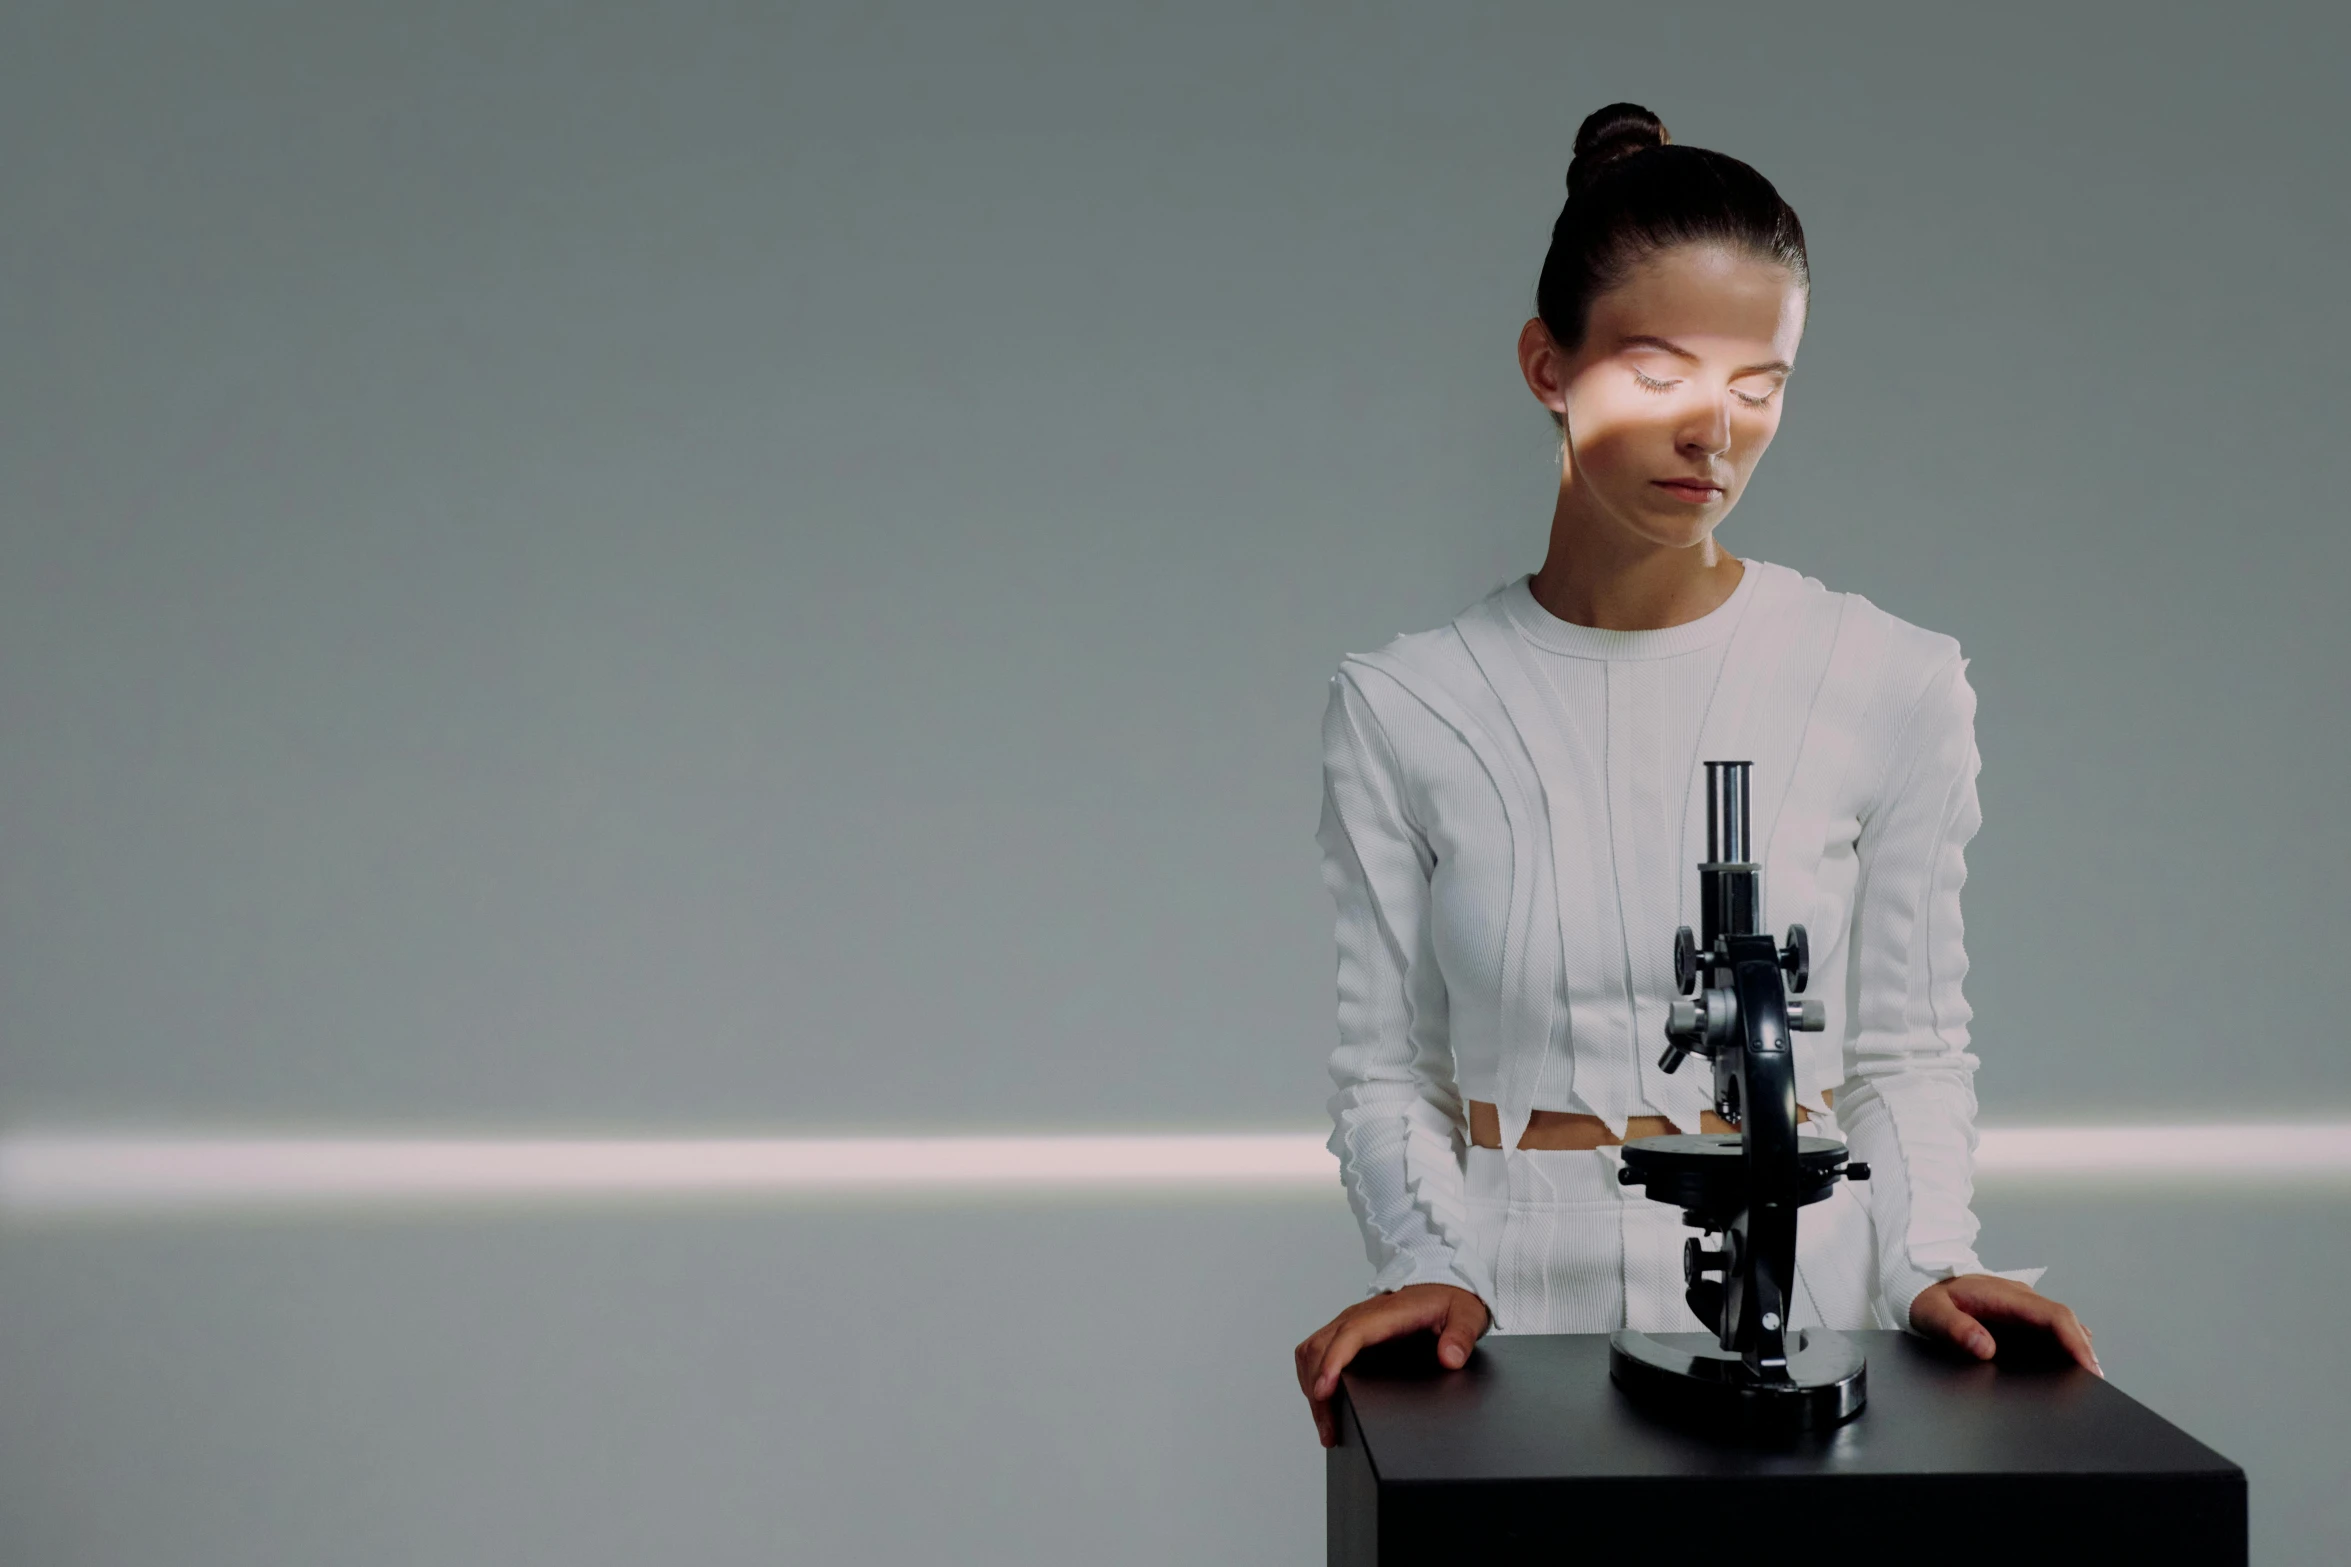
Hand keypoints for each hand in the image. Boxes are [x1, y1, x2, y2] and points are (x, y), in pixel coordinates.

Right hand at [1294, 1283, 1490, 1447]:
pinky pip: (1317, 1350)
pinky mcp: (1347, 1331)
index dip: (1332, 1363)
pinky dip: (1312, 1376)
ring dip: (1310, 1386)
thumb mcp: (1466, 1315)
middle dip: (1317, 1390)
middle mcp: (1360, 1316)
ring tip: (1325, 1425)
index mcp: (1387, 1313)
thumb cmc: (1450, 1300)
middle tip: (1330, 1430)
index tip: (1324, 1391)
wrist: (1444, 1284)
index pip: (1349, 1335)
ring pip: (1312, 1349)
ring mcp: (1350, 1323)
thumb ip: (1460, 1336)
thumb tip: (1449, 1358)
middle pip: (1320, 1347)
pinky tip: (1323, 1402)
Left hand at [1910, 1273, 2101, 1375]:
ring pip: (2059, 1322)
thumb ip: (1955, 1329)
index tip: (2087, 1365)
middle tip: (2096, 1379)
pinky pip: (2047, 1326)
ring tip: (2089, 1376)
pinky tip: (2069, 1363)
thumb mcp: (1930, 1314)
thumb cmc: (1923, 1296)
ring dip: (2076, 1345)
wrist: (1916, 1280)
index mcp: (2001, 1294)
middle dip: (2083, 1348)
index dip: (2073, 1340)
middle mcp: (2017, 1296)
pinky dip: (2064, 1342)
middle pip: (2063, 1319)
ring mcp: (2019, 1304)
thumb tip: (1985, 1348)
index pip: (2051, 1315)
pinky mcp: (2016, 1313)